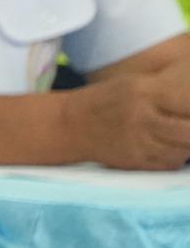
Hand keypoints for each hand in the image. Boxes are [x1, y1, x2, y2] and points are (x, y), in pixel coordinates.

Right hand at [68, 59, 189, 169]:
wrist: (70, 125)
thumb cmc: (107, 100)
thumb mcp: (134, 84)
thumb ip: (166, 92)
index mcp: (143, 92)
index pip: (187, 101)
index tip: (189, 109)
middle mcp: (142, 118)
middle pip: (189, 131)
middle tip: (186, 125)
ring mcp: (139, 142)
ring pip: (184, 150)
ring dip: (187, 144)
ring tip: (179, 135)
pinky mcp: (136, 161)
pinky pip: (170, 163)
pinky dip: (176, 156)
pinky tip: (169, 146)